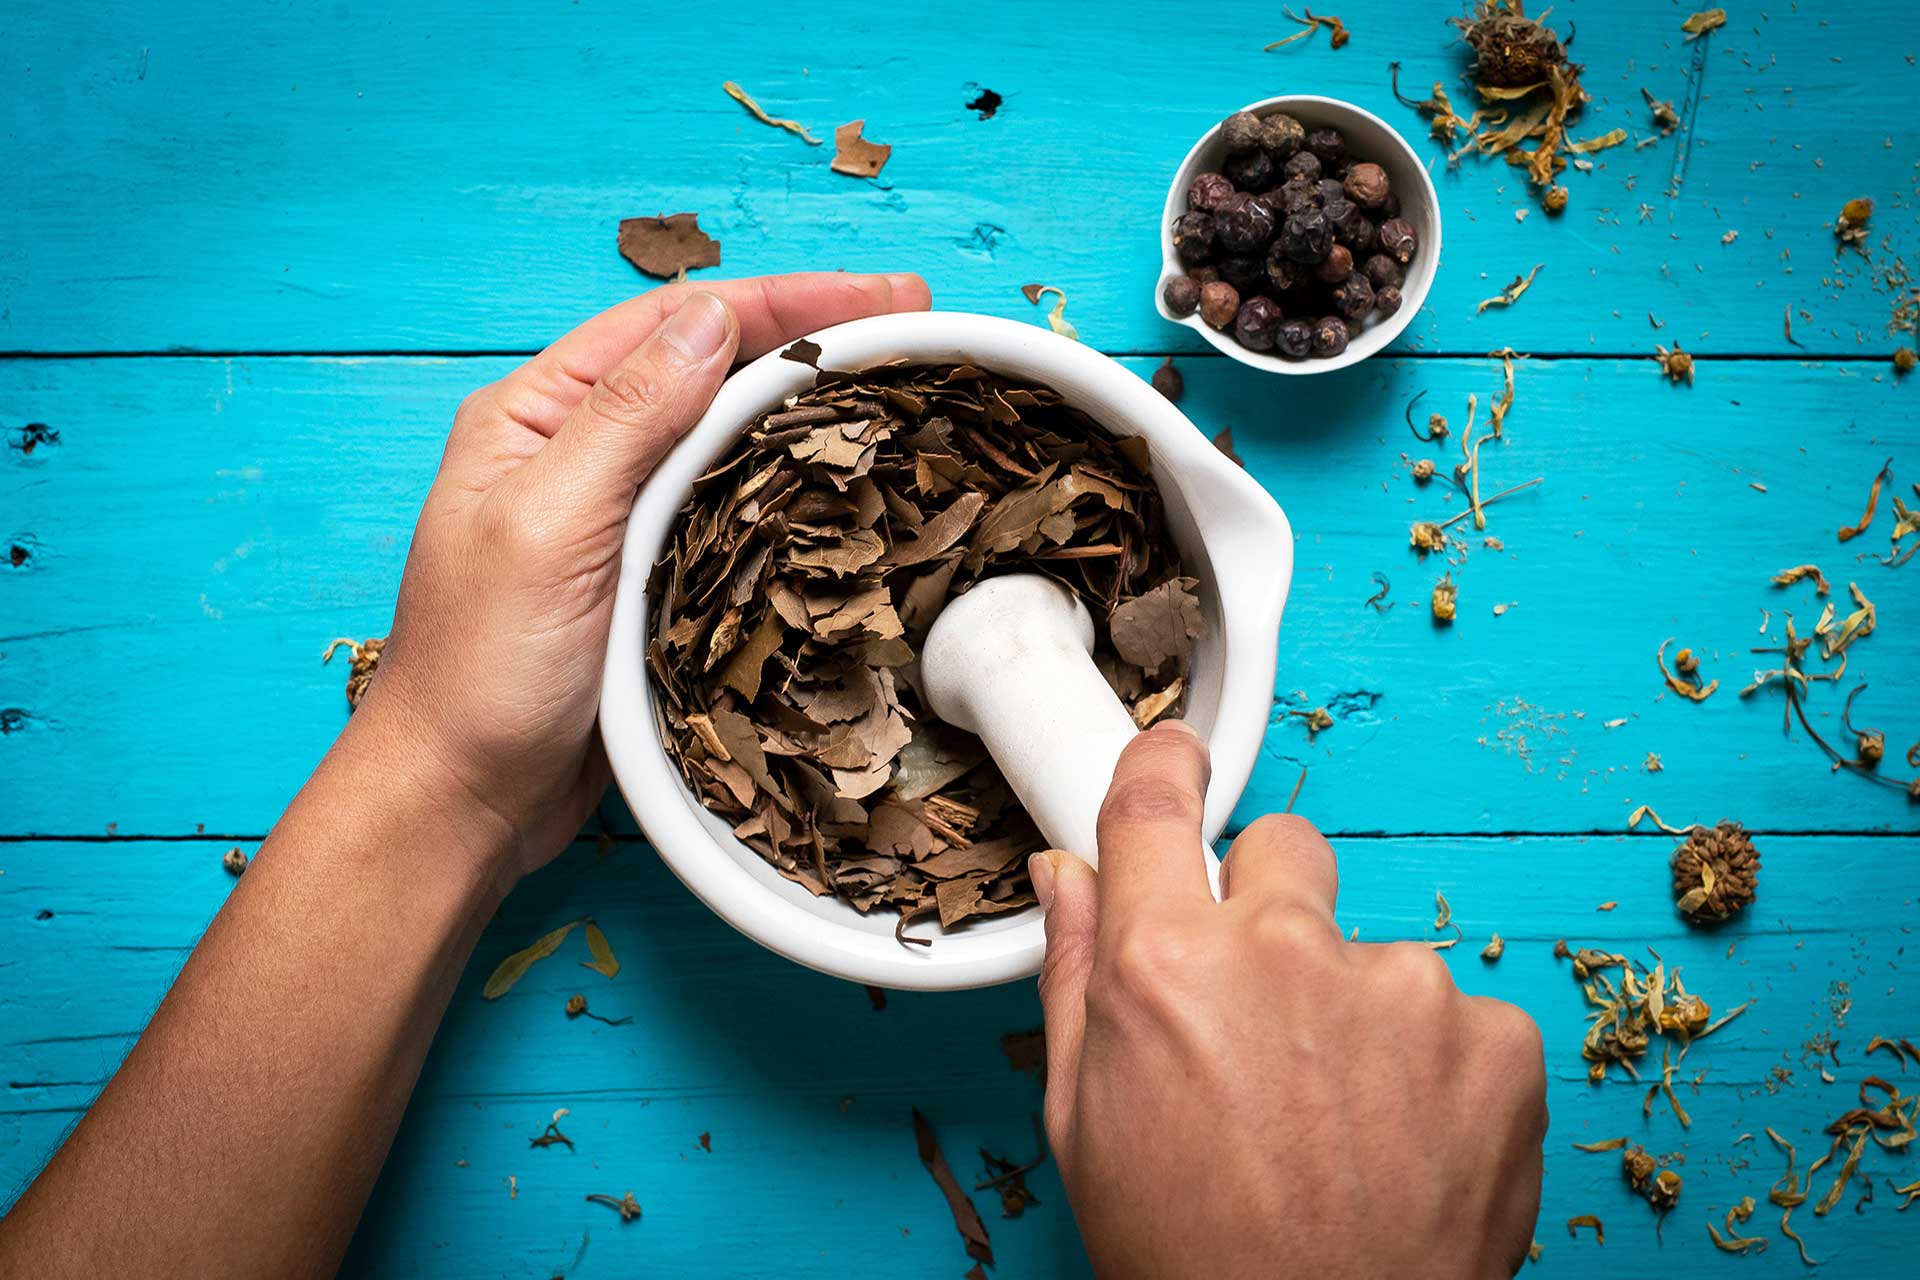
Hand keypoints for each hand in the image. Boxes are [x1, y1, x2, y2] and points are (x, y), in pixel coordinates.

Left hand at [352, 272, 931, 884]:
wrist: (464, 802)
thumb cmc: (479, 671)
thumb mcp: (546, 526)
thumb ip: (626, 419)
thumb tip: (710, 320)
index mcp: (537, 417)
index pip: (673, 326)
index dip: (780, 300)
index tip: (877, 293)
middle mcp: (580, 454)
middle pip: (710, 370)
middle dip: (810, 339)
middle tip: (911, 321)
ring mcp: (619, 520)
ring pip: (728, 439)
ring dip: (807, 407)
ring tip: (898, 383)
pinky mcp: (651, 582)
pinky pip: (732, 515)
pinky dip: (790, 489)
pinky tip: (842, 485)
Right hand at [1031, 722, 1546, 1278]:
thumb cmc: (1196, 1258)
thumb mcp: (1087, 1124)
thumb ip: (1078, 975)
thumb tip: (1067, 881)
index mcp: (1166, 965)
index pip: (1154, 798)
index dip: (1163, 766)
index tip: (1176, 758)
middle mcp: (1286, 953)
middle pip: (1283, 849)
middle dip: (1269, 905)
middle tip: (1260, 1009)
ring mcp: (1402, 990)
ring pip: (1369, 947)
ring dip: (1354, 1004)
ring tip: (1335, 1115)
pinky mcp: (1495, 1037)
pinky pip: (1454, 1011)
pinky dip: (1432, 1062)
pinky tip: (1400, 1138)